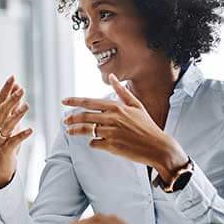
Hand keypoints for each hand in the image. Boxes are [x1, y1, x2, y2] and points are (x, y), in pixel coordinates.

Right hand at [0, 75, 33, 189]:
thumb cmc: (6, 143)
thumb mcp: (11, 123)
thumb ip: (14, 107)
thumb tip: (18, 89)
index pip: (0, 100)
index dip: (6, 89)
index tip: (13, 77)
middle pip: (3, 110)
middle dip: (11, 99)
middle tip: (21, 89)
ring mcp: (1, 138)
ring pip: (7, 124)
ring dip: (17, 114)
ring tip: (26, 106)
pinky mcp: (6, 149)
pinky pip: (13, 141)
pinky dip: (21, 135)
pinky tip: (30, 130)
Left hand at [62, 73, 187, 181]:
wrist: (158, 147)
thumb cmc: (147, 126)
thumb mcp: (136, 105)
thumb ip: (121, 91)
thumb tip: (112, 76)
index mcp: (117, 107)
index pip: (90, 102)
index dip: (74, 101)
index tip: (64, 101)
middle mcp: (113, 118)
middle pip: (85, 116)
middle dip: (72, 118)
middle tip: (65, 121)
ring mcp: (112, 133)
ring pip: (87, 130)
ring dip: (75, 131)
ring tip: (70, 131)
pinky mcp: (112, 146)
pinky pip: (95, 143)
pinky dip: (92, 143)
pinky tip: (94, 142)